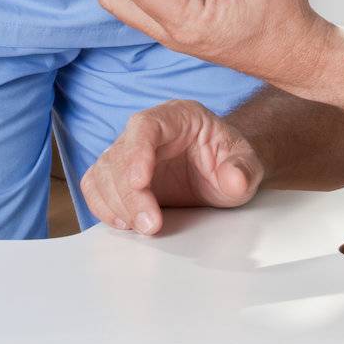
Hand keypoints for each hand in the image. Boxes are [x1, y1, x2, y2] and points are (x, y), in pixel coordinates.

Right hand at [80, 99, 263, 234]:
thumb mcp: (247, 164)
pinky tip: (125, 223)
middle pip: (120, 154)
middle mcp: (148, 131)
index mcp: (178, 116)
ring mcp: (130, 152)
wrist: (223, 174)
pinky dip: (104, 207)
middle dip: (130, 193)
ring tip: (144, 227)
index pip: (146, 125)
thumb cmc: (230, 162)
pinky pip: (96, 186)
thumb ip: (244, 170)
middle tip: (150, 224)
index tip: (141, 182)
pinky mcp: (119, 176)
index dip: (138, 152)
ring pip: (104, 172)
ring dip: (117, 204)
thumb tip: (236, 180)